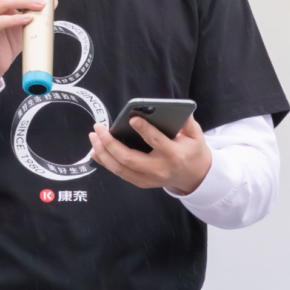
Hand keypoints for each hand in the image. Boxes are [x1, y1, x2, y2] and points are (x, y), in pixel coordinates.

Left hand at [89, 116, 212, 194]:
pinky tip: (96, 151)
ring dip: (103, 153)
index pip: (156, 142)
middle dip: (111, 143)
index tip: (132, 118)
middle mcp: (159, 170)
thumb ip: (187, 121)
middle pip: (129, 159)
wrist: (194, 176)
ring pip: (120, 169)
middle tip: (98, 128)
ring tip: (94, 138)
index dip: (144, 130)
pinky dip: (105, 162)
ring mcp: (148, 179)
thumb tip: (174, 107)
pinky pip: (120, 173)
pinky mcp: (141, 183)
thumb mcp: (195, 135)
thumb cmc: (192, 151)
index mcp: (174, 155)